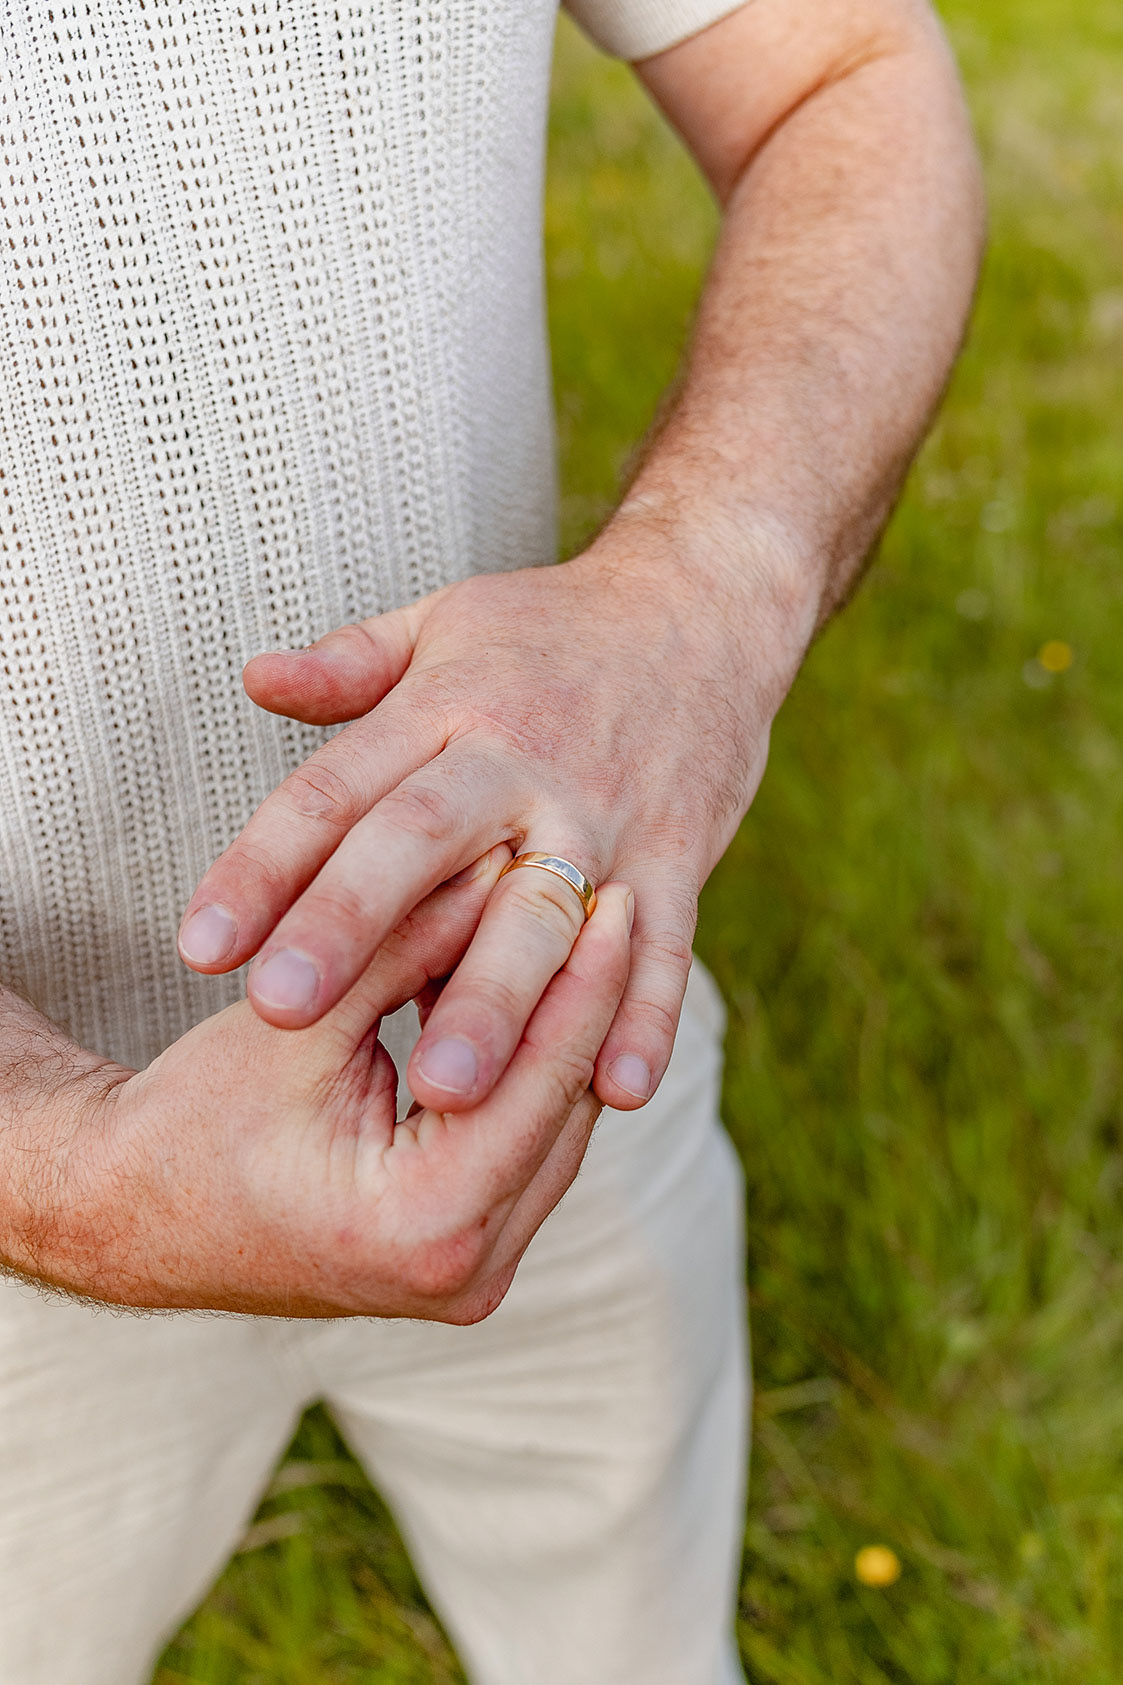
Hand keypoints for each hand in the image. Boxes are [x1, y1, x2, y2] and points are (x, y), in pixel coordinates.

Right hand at [8, 854, 630, 1316]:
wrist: (128, 1213)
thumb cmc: (193, 1119)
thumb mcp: (305, 1018)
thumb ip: (411, 945)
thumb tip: (506, 864)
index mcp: (427, 1223)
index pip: (544, 1076)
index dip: (583, 974)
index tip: (611, 888)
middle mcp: (465, 1273)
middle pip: (566, 1108)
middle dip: (588, 1000)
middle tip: (613, 896)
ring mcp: (467, 1283)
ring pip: (556, 1131)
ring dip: (568, 1037)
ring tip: (590, 938)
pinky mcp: (460, 1267)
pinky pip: (527, 1155)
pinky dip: (533, 1078)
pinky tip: (546, 1002)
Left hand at [179, 530, 781, 1111]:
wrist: (707, 607)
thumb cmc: (552, 629)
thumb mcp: (442, 623)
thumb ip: (349, 665)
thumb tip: (251, 679)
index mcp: (447, 710)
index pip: (337, 790)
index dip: (262, 867)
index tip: (197, 947)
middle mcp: (521, 765)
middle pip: (425, 847)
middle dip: (351, 929)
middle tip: (278, 1014)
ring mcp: (607, 816)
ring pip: (544, 916)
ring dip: (495, 1003)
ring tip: (443, 1094)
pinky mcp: (680, 858)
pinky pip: (664, 946)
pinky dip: (648, 1020)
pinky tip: (616, 1095)